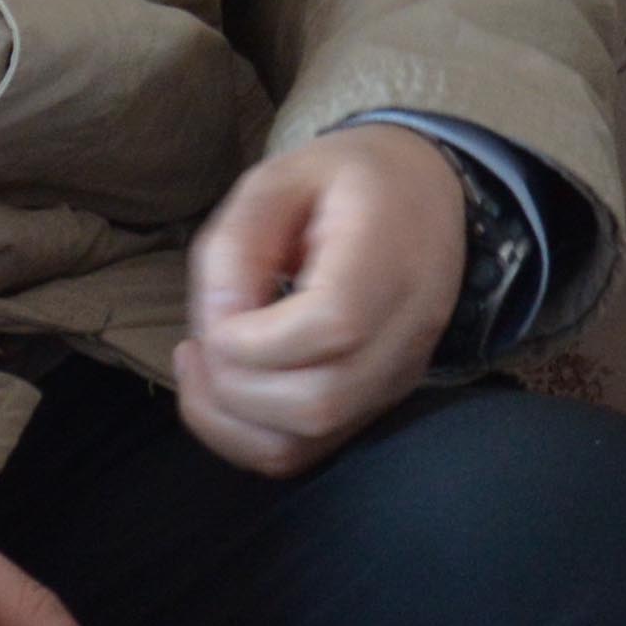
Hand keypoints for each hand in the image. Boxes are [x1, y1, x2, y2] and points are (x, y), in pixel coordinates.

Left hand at [173, 124, 466, 478]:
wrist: (424, 193)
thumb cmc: (345, 179)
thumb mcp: (281, 174)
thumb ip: (237, 243)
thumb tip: (216, 326)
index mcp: (389, 259)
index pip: (329, 329)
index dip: (252, 337)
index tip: (217, 306)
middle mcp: (406, 333)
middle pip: (315, 404)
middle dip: (231, 385)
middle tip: (201, 341)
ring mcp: (397, 377)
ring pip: (307, 444)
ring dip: (231, 420)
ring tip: (204, 365)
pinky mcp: (379, 401)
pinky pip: (309, 451)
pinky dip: (251, 436)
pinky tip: (230, 387)